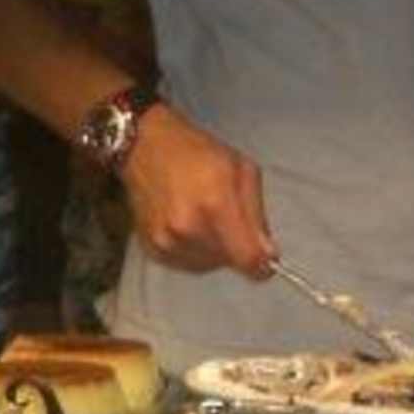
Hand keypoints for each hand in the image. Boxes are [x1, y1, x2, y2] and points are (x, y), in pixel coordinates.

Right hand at [118, 105, 275, 278]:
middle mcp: (188, 230)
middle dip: (236, 247)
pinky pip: (187, 264)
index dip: (262, 264)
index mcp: (215, 205)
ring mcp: (167, 242)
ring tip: (205, 218)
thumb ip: (257, 216)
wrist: (145, 147)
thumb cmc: (197, 152)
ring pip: (208, 266)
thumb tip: (269, 256)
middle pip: (229, 263)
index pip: (247, 259)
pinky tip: (189, 225)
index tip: (266, 257)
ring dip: (215, 250)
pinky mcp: (152, 250)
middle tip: (227, 217)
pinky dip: (194, 251)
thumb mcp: (241, 170)